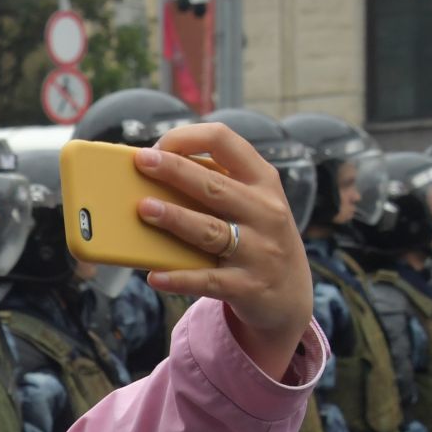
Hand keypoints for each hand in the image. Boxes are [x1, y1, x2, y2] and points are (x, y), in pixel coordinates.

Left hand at [133, 124, 313, 377]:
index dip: (189, 138)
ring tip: (144, 209)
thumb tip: (153, 177)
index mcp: (263, 181)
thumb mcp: (252, 203)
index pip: (226, 142)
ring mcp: (259, 250)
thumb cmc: (257, 237)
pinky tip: (154, 276)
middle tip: (142, 162)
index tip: (159, 146)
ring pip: (211, 231)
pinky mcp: (247, 286)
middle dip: (176, 171)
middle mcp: (265, 212)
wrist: (289, 294)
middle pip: (214, 186)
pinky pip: (208, 281)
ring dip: (176, 218)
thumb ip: (217, 186)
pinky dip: (179, 278)